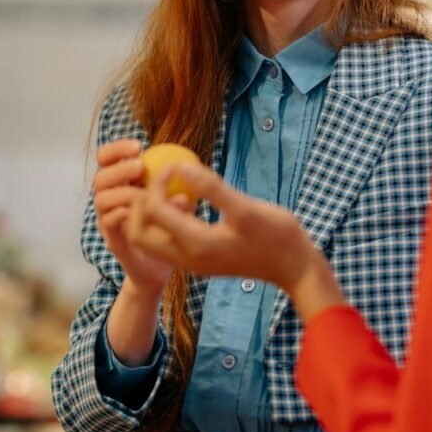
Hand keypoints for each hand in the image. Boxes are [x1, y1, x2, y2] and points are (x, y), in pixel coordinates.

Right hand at [93, 139, 172, 293]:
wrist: (161, 265)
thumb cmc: (168, 226)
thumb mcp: (175, 200)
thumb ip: (175, 184)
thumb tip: (186, 166)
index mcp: (119, 184)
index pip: (106, 159)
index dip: (116, 149)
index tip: (139, 146)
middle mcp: (108, 200)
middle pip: (100, 177)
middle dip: (119, 169)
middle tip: (141, 166)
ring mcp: (107, 221)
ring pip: (101, 200)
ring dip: (121, 191)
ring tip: (143, 190)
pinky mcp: (112, 240)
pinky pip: (109, 223)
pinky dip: (121, 213)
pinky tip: (138, 209)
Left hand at [127, 162, 325, 301]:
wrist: (294, 268)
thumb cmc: (277, 236)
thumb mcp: (247, 208)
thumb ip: (212, 188)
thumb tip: (180, 165)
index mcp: (196, 245)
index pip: (152, 210)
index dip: (156, 182)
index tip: (173, 164)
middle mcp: (186, 259)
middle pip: (137, 232)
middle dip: (138, 202)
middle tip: (157, 179)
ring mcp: (191, 263)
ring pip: (148, 239)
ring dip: (148, 213)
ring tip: (168, 188)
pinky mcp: (197, 261)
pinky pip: (164, 241)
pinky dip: (163, 221)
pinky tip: (185, 200)